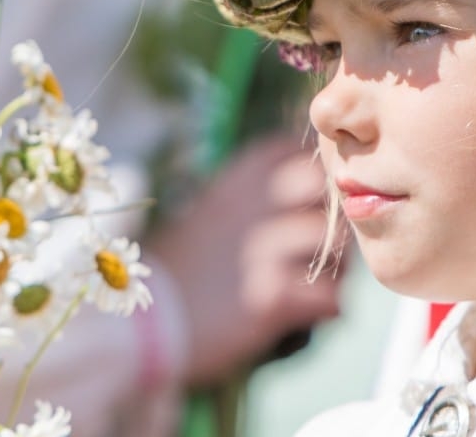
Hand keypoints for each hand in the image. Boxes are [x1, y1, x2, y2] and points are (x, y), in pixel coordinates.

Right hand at [146, 134, 343, 386]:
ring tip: (326, 281)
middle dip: (333, 213)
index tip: (309, 196)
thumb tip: (284, 202)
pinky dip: (329, 305)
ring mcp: (262, 252)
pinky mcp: (270, 299)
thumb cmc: (168, 274)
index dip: (310, 169)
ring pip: (336, 244)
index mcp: (230, 185)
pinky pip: (328, 296)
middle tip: (330, 243)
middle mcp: (251, 208)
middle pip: (323, 187)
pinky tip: (319, 311)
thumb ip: (241, 203)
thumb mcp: (201, 218)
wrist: (137, 326)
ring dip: (339, 264)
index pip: (291, 149)